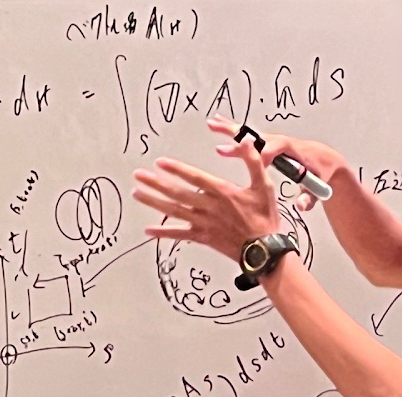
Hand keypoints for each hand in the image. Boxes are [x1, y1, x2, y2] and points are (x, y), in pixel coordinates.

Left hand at [132, 138, 279, 259]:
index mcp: (222, 192)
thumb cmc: (264, 218)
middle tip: (139, 175)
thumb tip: (246, 142)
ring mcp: (203, 223)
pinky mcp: (202, 237)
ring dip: (154, 202)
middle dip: (156, 183)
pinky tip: (148, 229)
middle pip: (177, 193)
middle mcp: (208, 207)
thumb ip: (253, 161)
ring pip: (174, 210)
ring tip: (137, 194)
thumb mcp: (264, 185)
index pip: (194, 177)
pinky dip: (163, 232)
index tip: (160, 163)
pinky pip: (179, 234)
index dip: (176, 169)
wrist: (264, 249)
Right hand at [207, 115, 348, 211]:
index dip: (268, 153)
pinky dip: (233, 131)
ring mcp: (273, 142)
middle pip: (258, 136)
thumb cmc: (321, 172)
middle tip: (221, 129)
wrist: (325, 159)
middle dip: (240, 134)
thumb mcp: (318, 187)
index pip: (278, 148)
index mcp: (293, 151)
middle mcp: (281, 142)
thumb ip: (309, 197)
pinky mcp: (268, 144)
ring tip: (213, 124)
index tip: (257, 161)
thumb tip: (301, 205)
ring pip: (250, 134)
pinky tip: (219, 127)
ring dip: (231, 129)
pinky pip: (249, 138)